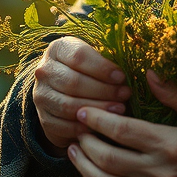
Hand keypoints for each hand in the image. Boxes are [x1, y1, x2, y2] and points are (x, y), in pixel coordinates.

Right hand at [32, 37, 131, 153]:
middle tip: (125, 95)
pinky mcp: (43, 118)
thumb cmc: (86, 70)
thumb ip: (107, 61)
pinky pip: (64, 126)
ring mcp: (41, 95)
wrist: (60, 89)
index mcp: (58, 49)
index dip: (102, 68)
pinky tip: (102, 126)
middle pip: (74, 82)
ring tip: (119, 109)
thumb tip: (135, 71)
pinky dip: (84, 127)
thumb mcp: (93, 57)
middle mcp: (44, 71)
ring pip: (69, 105)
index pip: (79, 56)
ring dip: (97, 109)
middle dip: (104, 90)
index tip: (122, 76)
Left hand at [68, 70, 176, 176]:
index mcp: (170, 143)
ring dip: (84, 169)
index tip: (83, 110)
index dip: (96, 119)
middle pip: (107, 158)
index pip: (121, 130)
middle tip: (76, 129)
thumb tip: (150, 73)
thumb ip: (175, 93)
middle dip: (85, 142)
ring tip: (75, 152)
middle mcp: (160, 173)